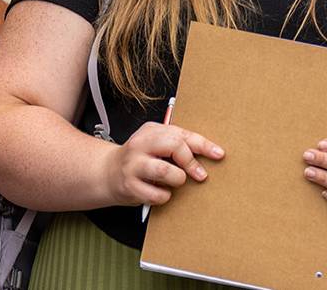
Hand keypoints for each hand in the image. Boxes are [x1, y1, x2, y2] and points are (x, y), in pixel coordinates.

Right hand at [102, 122, 223, 205]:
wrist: (107, 172)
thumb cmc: (140, 159)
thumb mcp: (155, 144)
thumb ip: (177, 144)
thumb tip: (209, 153)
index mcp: (151, 131)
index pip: (181, 134)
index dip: (203, 144)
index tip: (219, 154)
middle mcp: (140, 145)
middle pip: (173, 146)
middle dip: (190, 162)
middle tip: (199, 175)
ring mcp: (133, 165)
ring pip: (165, 171)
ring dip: (177, 179)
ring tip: (175, 182)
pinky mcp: (129, 186)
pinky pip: (157, 194)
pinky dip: (164, 196)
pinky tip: (160, 192)